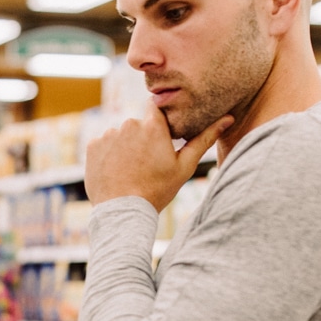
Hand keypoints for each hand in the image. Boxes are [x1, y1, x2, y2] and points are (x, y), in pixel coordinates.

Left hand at [84, 104, 232, 210]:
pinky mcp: (92, 146)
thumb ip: (204, 138)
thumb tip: (228, 118)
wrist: (123, 213)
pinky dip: (109, 154)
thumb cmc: (157, 190)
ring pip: (120, 134)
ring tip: (131, 170)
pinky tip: (116, 172)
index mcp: (153, 125)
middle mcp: (129, 124)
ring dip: (124, 146)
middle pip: (138, 123)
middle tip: (146, 162)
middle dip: (142, 137)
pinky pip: (103, 144)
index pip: (155, 107)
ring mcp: (108, 134)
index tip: (161, 135)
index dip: (158, 120)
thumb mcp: (185, 166)